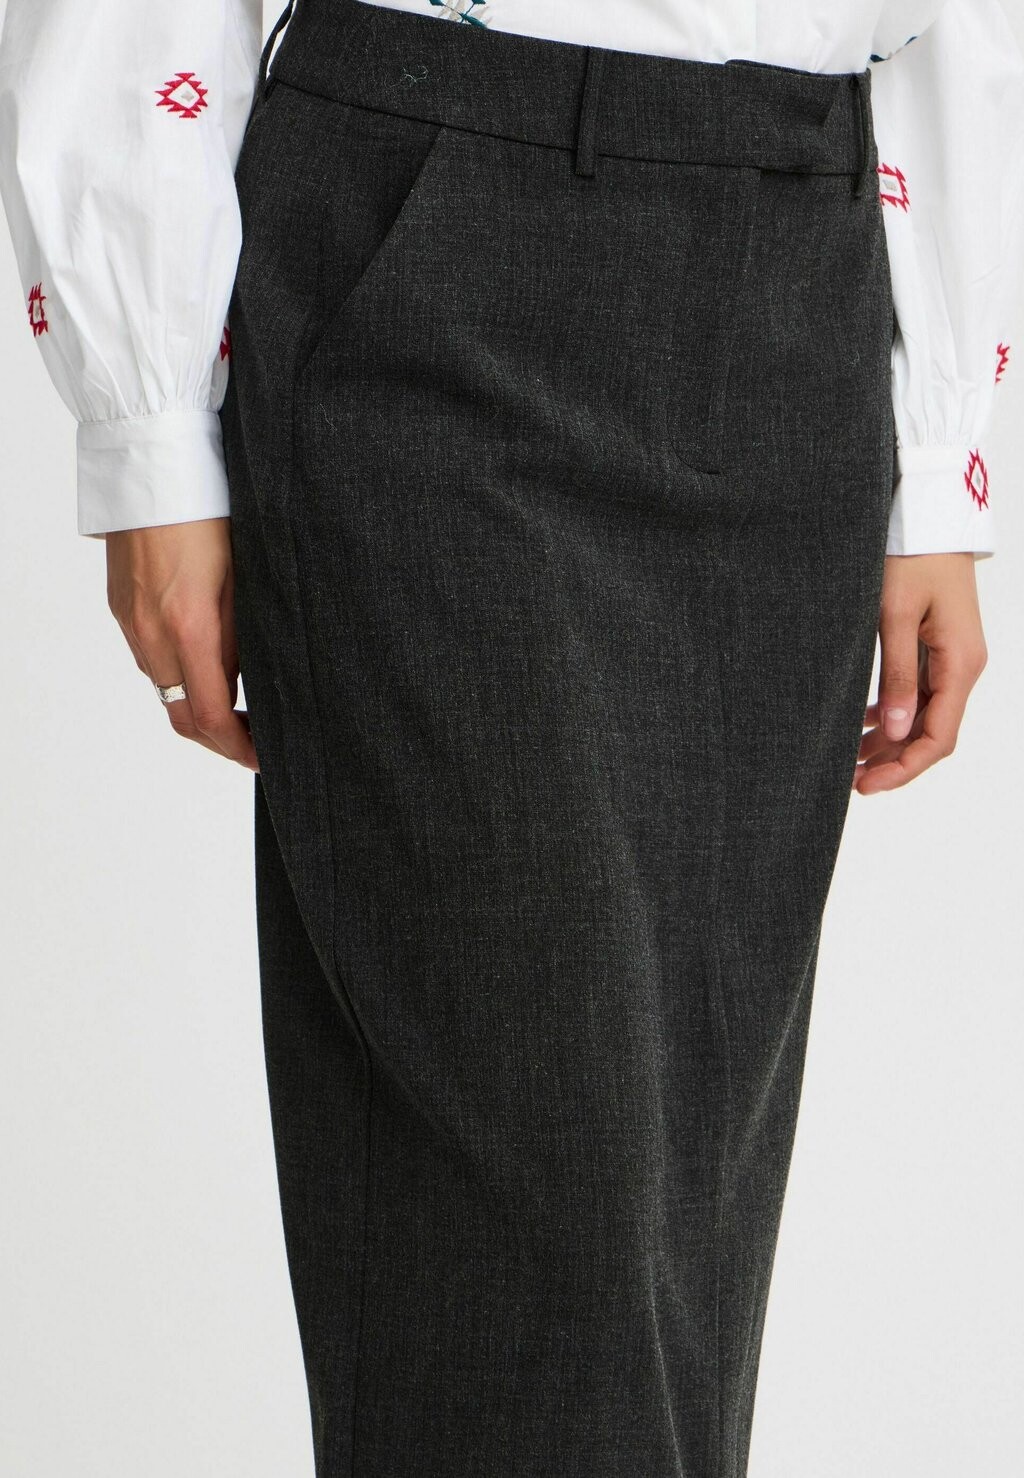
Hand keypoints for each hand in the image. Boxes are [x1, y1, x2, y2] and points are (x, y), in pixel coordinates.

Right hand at [105, 517, 258, 771]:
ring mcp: (131, 622)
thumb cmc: (209, 510)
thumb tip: (247, 682)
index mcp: (190, 628)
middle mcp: (153, 634)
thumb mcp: (245, 576)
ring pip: (166, 687)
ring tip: (239, 699)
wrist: (154, 464)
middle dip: (219, 739)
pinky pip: (150, 657)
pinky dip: (180, 672)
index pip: (211, 717)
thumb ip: (242, 637)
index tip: (264, 756)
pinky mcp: (121, 607)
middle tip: (254, 739)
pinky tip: (207, 657)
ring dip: (199, 703)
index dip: (239, 748)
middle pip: (183, 717)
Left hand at [853, 552, 986, 794]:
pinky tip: (865, 723)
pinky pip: (919, 693)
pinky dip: (894, 712)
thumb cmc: (911, 556)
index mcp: (960, 664)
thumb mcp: (894, 615)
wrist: (929, 514)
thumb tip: (896, 731)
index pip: (938, 737)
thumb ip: (895, 675)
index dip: (904, 768)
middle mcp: (963, 667)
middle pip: (933, 733)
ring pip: (924, 716)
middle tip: (851, 781)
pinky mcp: (938, 648)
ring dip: (891, 740)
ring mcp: (952, 658)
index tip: (867, 785)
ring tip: (850, 759)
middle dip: (894, 761)